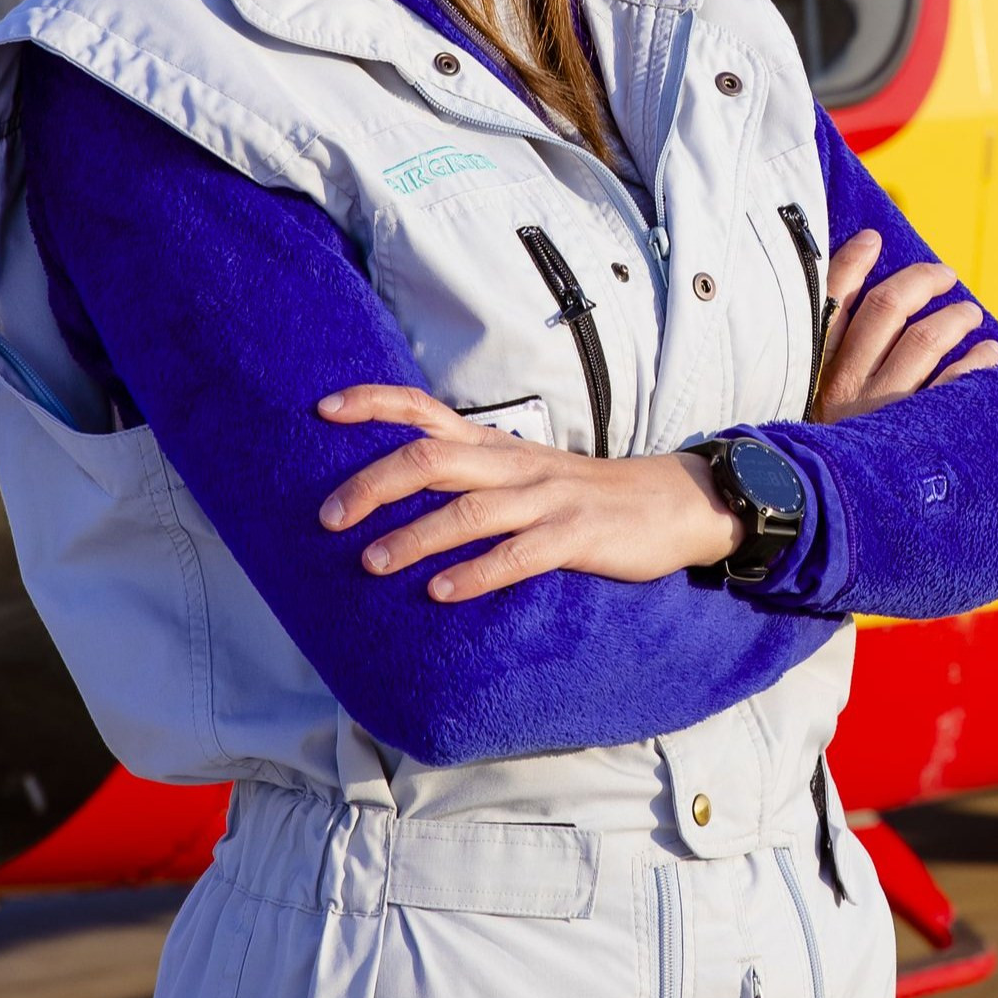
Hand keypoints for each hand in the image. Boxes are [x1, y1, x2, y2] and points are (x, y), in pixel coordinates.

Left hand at [314, 386, 740, 601]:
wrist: (675, 503)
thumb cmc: (586, 496)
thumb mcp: (525, 474)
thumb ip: (472, 477)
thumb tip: (399, 493)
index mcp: (496, 447)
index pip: (425, 410)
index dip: (374, 404)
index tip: (323, 410)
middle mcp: (514, 464)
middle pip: (433, 458)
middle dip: (374, 483)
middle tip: (328, 517)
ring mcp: (547, 498)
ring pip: (469, 509)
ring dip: (415, 536)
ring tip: (371, 562)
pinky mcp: (577, 536)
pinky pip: (520, 554)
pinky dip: (477, 573)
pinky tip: (442, 593)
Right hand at [814, 229, 997, 423]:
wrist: (846, 515)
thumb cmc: (839, 439)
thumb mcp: (816, 399)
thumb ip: (835, 353)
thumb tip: (867, 292)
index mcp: (817, 368)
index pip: (830, 300)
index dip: (852, 262)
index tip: (873, 239)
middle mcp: (845, 383)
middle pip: (887, 307)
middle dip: (922, 281)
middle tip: (945, 276)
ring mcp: (880, 405)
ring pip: (924, 338)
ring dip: (955, 317)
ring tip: (971, 313)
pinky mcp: (913, 428)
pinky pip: (954, 381)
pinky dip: (978, 360)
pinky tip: (989, 353)